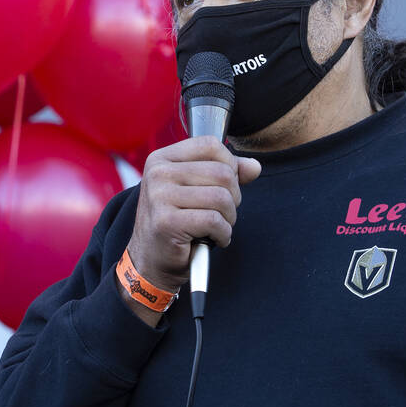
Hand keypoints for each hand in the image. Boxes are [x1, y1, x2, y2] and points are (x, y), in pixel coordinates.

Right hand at [118, 137, 261, 322]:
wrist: (150, 261)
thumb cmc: (175, 223)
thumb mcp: (197, 191)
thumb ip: (225, 173)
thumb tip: (254, 167)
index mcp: (162, 159)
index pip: (210, 145)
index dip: (229, 166)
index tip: (224, 187)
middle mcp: (157, 173)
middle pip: (222, 173)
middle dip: (233, 198)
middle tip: (220, 214)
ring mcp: (159, 197)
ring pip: (222, 198)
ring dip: (228, 218)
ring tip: (216, 227)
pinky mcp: (167, 222)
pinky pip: (214, 221)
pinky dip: (222, 234)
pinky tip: (212, 239)